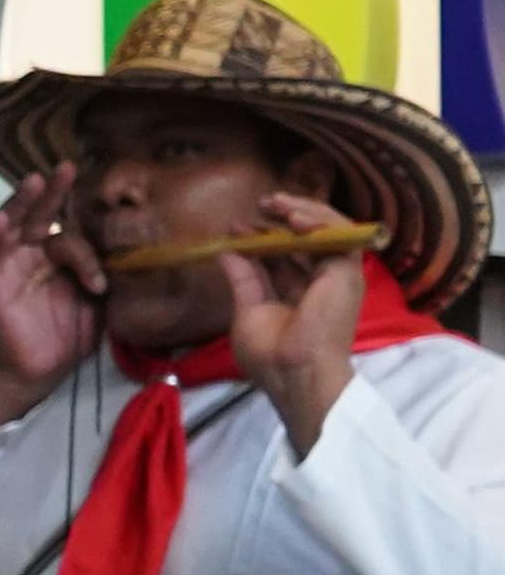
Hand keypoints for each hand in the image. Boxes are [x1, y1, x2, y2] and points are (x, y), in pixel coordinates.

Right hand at [0, 166, 103, 451]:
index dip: (85, 238)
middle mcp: (30, 255)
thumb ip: (104, 273)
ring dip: (21, 203)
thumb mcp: (97, 301)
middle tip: (67, 168)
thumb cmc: (68, 336)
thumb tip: (130, 251)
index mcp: (56, 257)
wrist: (40, 372)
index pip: (69, 233)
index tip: (104, 241)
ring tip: (34, 182)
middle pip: (38, 215)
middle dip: (52, 192)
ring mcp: (9, 267)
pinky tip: (1, 219)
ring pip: (11, 226)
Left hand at [222, 192, 364, 454]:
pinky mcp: (348, 271)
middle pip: (307, 238)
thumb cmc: (271, 353)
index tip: (236, 225)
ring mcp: (336, 275)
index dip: (262, 236)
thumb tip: (226, 251)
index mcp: (298, 293)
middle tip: (261, 203)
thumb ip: (243, 279)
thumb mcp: (249, 310)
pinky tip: (293, 218)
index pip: (284, 255)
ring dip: (303, 210)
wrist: (294, 371)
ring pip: (328, 230)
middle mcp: (320, 281)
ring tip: (276, 204)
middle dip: (284, 215)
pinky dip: (320, 220)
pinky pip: (341, 234)